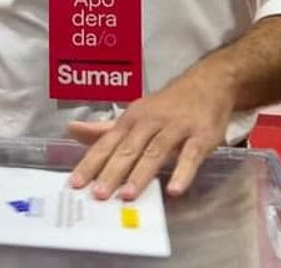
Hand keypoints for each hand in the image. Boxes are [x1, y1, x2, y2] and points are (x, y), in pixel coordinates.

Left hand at [66, 68, 234, 200]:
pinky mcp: (201, 135)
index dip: (91, 163)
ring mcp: (176, 128)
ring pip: (155, 151)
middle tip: (98, 194)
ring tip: (128, 195)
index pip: (107, 143)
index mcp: (132, 119)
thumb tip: (72, 130)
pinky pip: (191, 155)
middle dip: (112, 171)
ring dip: (141, 173)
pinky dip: (183, 172)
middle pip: (128, 148)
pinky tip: (174, 189)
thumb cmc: (167, 106)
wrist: (208, 83)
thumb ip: (106, 129)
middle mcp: (151, 122)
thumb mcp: (135, 114)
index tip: (76, 184)